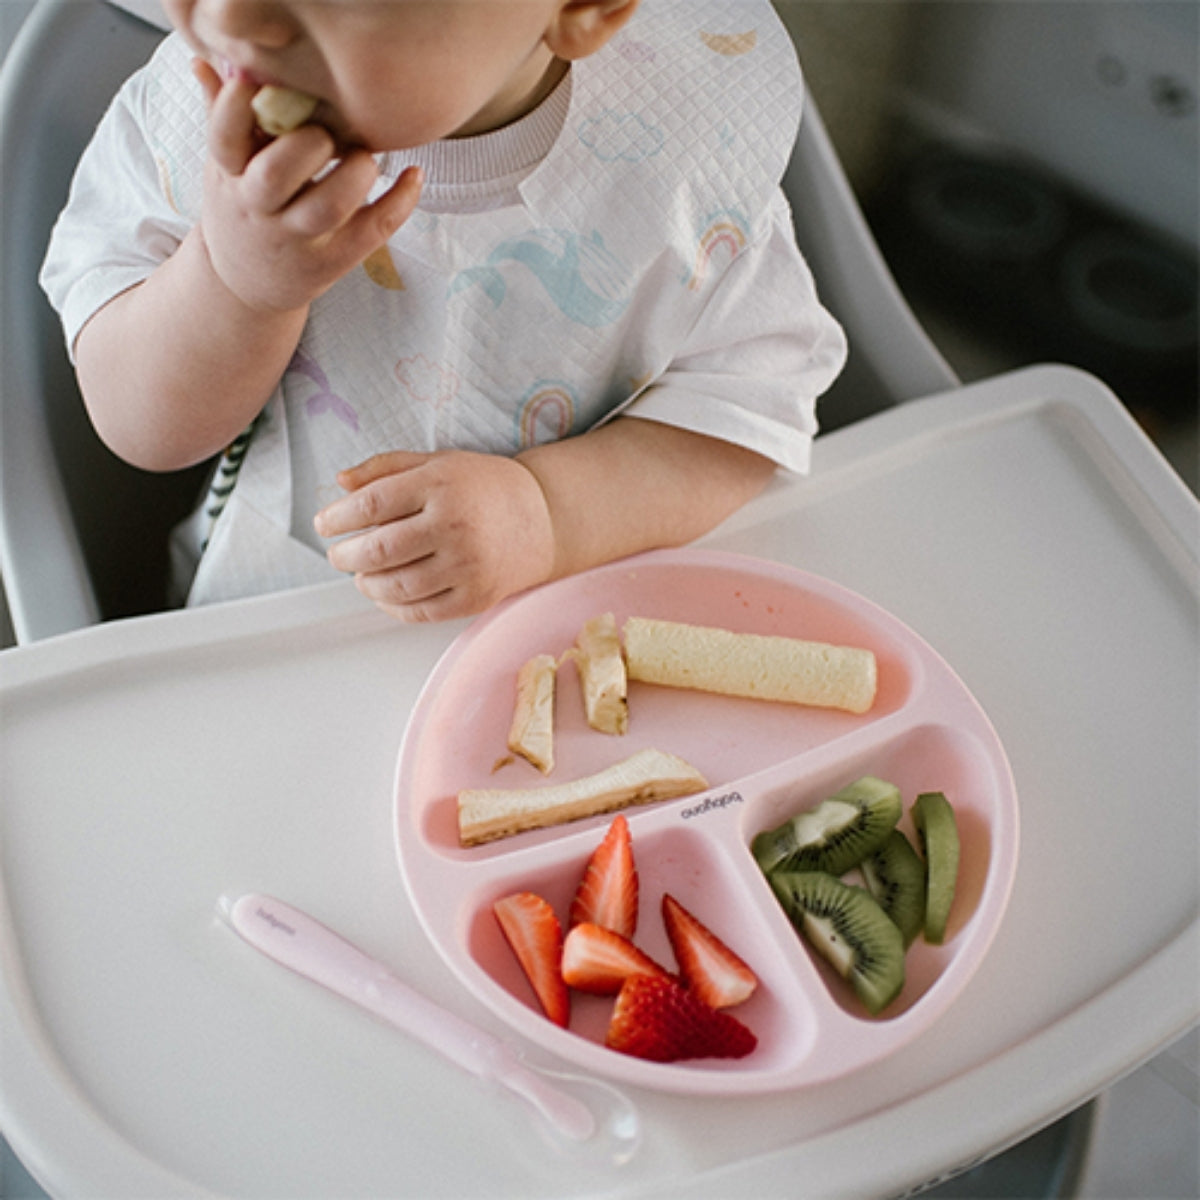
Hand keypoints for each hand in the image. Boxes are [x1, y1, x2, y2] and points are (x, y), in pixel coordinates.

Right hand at [192, 59, 421, 313]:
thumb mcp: (223, 167)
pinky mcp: (333, 261)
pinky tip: (413, 174)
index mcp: (230, 174)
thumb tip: (210, 58)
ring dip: (356, 172)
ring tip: (366, 157)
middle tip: (327, 132)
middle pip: (277, 173)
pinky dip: (400, 201)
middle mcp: (260, 208)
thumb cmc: (241, 207)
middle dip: (308, 142)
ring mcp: (297, 238)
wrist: (245, 284)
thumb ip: (222, 116)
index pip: (224, 137)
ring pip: (329, 206)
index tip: (256, 84)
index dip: (237, 106)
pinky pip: (373, 230)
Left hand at [313, 450, 557, 621]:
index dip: (337, 518)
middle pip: (378, 550)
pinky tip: (385, 594)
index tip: (324, 524)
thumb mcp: (438, 463)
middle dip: (345, 556)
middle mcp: (454, 525)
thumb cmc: (485, 488)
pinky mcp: (476, 596)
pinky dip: (392, 606)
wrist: (545, 518)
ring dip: (366, 583)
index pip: (371, 505)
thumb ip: (387, 468)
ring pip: (396, 586)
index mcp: (441, 485)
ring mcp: (467, 565)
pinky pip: (421, 611)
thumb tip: (341, 483)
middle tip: (337, 555)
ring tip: (361, 574)